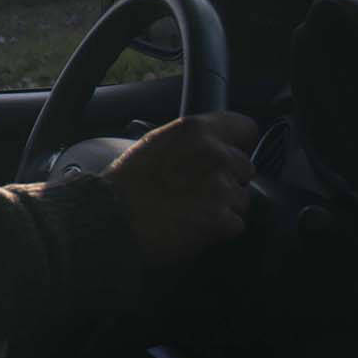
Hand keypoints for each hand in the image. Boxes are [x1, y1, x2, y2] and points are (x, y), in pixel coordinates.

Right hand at [102, 112, 257, 268]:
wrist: (111, 216)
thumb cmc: (126, 182)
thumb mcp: (156, 143)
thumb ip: (191, 141)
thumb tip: (213, 146)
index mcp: (196, 130)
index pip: (246, 128)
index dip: (238, 143)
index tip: (231, 153)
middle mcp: (214, 154)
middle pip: (246, 168)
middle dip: (229, 180)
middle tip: (199, 189)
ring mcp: (221, 188)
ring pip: (242, 198)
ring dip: (224, 206)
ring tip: (192, 209)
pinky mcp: (222, 219)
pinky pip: (236, 224)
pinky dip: (219, 229)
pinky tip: (193, 225)